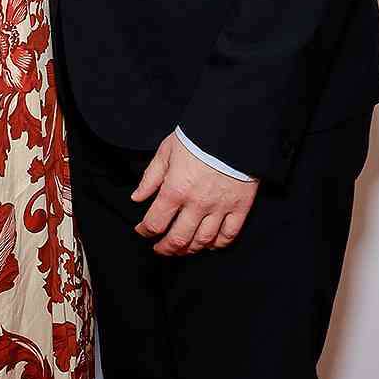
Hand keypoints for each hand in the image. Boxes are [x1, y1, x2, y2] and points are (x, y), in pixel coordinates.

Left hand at [132, 133, 258, 256]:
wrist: (233, 128)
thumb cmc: (197, 137)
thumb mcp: (166, 151)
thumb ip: (151, 177)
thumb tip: (138, 198)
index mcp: (175, 190)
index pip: (155, 223)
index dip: (145, 231)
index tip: (143, 231)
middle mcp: (197, 204)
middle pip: (178, 239)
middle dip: (166, 248)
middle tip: (160, 248)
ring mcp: (220, 207)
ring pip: (203, 241)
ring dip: (190, 250)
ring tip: (182, 249)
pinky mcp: (240, 207)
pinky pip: (229, 235)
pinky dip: (218, 244)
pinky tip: (210, 244)